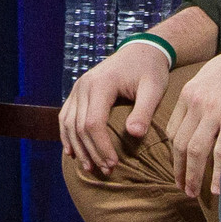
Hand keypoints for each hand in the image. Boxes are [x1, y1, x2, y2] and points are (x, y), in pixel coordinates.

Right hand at [59, 40, 172, 175]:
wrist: (141, 50)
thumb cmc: (150, 70)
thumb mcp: (154, 89)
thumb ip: (144, 111)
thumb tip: (134, 135)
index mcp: (101, 84)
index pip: (94, 123)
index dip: (101, 147)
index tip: (114, 164)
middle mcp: (84, 85)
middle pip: (80, 127)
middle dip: (92, 152)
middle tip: (107, 171)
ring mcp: (78, 88)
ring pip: (68, 124)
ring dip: (78, 148)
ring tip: (90, 167)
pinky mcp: (78, 92)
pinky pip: (66, 117)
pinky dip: (67, 136)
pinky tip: (72, 152)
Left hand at [165, 45, 220, 197]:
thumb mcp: (217, 72)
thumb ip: (205, 92)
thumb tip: (204, 112)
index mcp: (191, 91)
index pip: (173, 130)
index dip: (174, 154)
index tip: (179, 167)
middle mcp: (197, 101)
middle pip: (180, 144)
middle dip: (179, 170)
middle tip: (183, 188)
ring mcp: (215, 110)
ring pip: (196, 152)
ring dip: (193, 177)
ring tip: (194, 194)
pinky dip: (218, 175)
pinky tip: (219, 189)